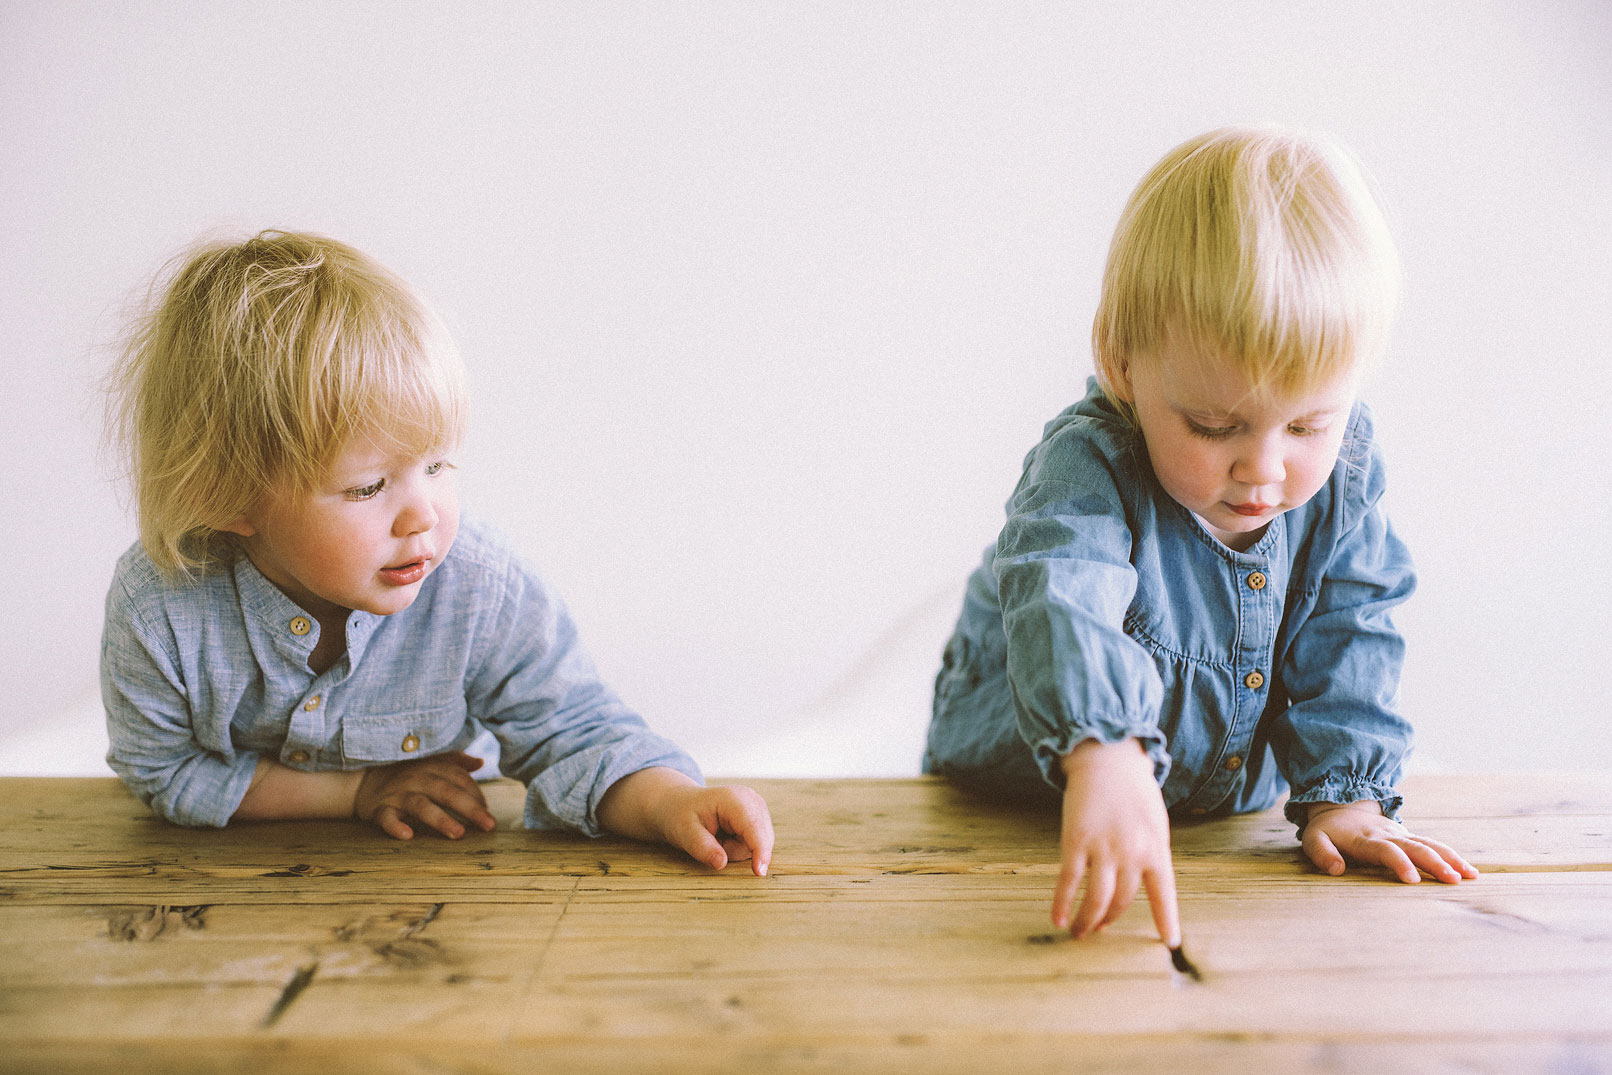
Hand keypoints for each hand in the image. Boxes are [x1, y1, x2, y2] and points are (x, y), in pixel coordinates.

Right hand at [353, 751, 497, 839]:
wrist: (362, 779)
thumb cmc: (404, 772)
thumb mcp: (428, 762)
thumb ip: (454, 762)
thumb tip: (480, 762)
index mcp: (432, 767)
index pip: (459, 779)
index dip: (476, 794)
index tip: (488, 811)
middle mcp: (417, 778)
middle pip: (447, 792)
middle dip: (470, 808)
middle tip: (489, 825)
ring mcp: (398, 794)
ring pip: (421, 805)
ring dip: (440, 819)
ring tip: (458, 834)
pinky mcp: (380, 809)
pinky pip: (387, 818)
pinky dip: (395, 826)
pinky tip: (407, 836)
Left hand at [597, 767, 774, 875]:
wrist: (671, 804)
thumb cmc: (674, 817)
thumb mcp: (682, 833)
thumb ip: (703, 847)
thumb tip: (721, 863)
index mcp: (733, 799)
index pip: (755, 827)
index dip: (760, 850)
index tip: (759, 872)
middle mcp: (749, 798)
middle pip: (761, 837)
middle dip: (743, 851)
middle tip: (714, 848)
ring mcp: (755, 805)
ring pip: (758, 841)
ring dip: (739, 849)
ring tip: (714, 840)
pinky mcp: (755, 814)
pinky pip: (754, 841)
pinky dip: (739, 846)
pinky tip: (721, 837)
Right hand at [1053, 738, 1180, 945]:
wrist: (1106, 758)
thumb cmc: (1133, 790)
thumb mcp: (1155, 823)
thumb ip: (1151, 853)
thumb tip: (1143, 884)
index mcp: (1156, 848)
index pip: (1164, 894)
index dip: (1167, 921)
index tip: (1170, 943)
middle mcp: (1132, 852)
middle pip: (1122, 900)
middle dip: (1111, 919)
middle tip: (1100, 930)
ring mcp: (1103, 847)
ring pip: (1097, 898)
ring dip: (1088, 921)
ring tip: (1080, 933)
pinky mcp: (1075, 841)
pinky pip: (1069, 881)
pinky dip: (1063, 903)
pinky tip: (1058, 919)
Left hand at [1302, 800, 1477, 883]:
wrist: (1340, 806)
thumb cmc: (1327, 830)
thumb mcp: (1314, 839)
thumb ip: (1322, 853)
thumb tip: (1336, 870)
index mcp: (1364, 838)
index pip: (1385, 850)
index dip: (1399, 863)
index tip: (1413, 880)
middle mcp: (1387, 835)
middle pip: (1414, 847)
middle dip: (1434, 863)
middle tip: (1453, 880)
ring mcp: (1401, 835)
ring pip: (1429, 844)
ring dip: (1450, 859)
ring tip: (1469, 875)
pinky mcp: (1410, 837)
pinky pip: (1434, 845)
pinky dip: (1452, 856)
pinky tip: (1470, 871)